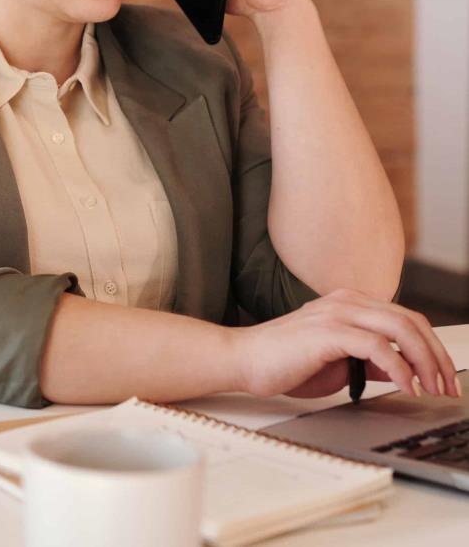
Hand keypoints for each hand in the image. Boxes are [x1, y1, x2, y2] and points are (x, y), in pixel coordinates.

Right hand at [230, 288, 460, 399]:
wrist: (243, 361)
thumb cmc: (283, 362)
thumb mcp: (337, 362)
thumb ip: (368, 361)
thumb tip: (401, 371)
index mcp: (348, 304)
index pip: (405, 318)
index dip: (431, 348)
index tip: (443, 378)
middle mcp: (345, 302)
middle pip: (411, 320)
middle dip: (436, 356)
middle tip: (447, 386)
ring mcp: (336, 314)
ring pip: (400, 328)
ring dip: (425, 361)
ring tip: (432, 388)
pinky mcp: (327, 332)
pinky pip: (378, 346)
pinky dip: (400, 368)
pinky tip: (406, 387)